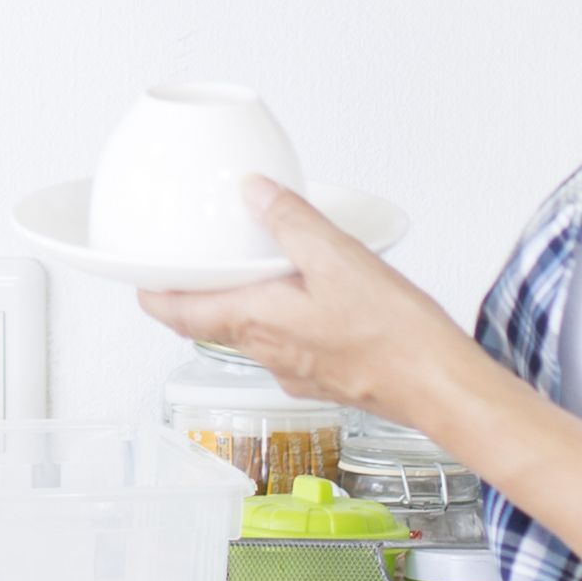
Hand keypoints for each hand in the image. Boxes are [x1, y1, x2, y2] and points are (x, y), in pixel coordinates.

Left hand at [141, 178, 479, 425]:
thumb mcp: (337, 258)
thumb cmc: (395, 337)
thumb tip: (253, 192)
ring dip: (239, 305)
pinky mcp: (326, 377)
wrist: (442, 388)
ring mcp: (297, 371)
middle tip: (191, 264)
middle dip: (194, 295)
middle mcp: (269, 352)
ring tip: (249, 269)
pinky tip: (307, 297)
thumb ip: (290, 221)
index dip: (153, 295)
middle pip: (210, 324)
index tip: (139, 275)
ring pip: (250, 335)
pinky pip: (287, 345)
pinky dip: (280, 318)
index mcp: (257, 322)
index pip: (179, 314)